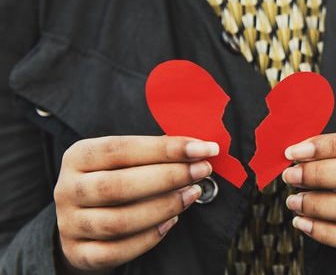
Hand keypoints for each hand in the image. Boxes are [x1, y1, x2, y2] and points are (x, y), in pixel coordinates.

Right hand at [54, 136, 218, 272]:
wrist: (86, 217)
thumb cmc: (117, 177)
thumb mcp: (127, 158)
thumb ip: (156, 152)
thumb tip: (200, 149)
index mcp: (78, 156)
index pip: (121, 149)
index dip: (165, 148)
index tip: (203, 148)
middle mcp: (67, 189)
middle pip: (118, 186)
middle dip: (168, 177)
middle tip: (202, 171)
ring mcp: (70, 223)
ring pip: (118, 222)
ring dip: (163, 207)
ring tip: (191, 194)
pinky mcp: (78, 252)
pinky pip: (116, 251)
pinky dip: (149, 238)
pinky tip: (172, 222)